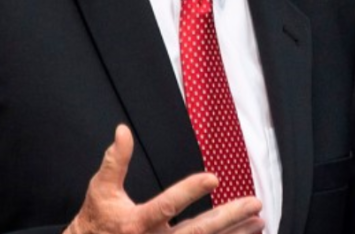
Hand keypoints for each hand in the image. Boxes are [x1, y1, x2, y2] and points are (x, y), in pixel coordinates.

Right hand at [65, 125, 263, 233]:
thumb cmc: (96, 222)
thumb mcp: (100, 191)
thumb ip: (115, 162)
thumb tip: (123, 130)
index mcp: (136, 223)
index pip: (167, 206)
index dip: (189, 192)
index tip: (213, 177)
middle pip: (197, 231)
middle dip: (228, 217)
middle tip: (254, 203)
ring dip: (234, 233)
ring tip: (258, 220)